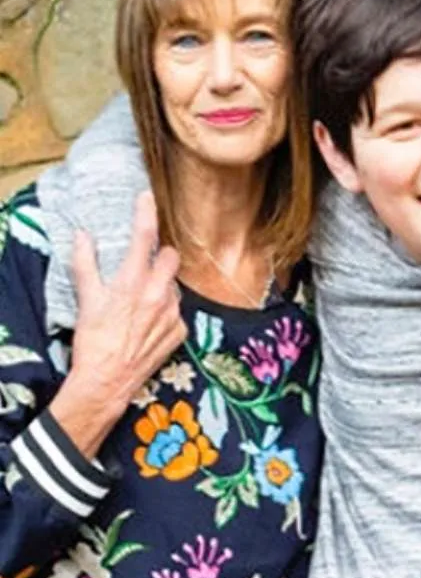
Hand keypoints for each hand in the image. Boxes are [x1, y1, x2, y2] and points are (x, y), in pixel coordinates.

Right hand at [52, 192, 184, 456]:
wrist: (108, 380)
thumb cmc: (93, 339)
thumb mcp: (86, 299)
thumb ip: (86, 264)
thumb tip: (83, 236)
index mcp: (133, 283)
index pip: (145, 238)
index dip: (146, 213)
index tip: (147, 197)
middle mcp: (159, 295)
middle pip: (172, 257)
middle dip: (161, 255)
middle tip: (145, 262)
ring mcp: (174, 314)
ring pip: (175, 285)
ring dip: (163, 285)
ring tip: (141, 301)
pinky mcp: (181, 331)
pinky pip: (178, 310)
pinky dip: (166, 310)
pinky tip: (149, 322)